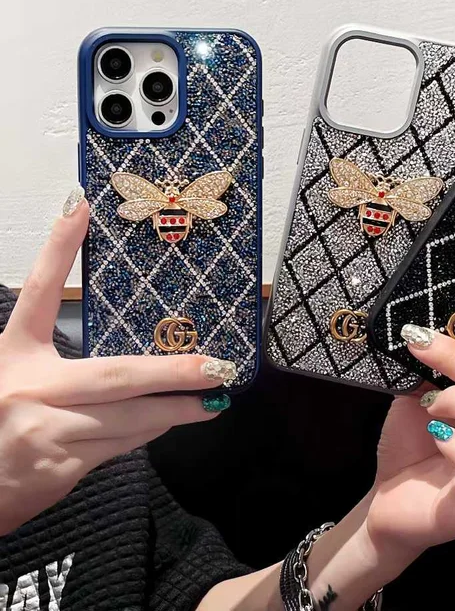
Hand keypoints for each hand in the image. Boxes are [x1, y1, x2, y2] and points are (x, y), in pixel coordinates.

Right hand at [0, 188, 236, 535]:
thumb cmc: (3, 425)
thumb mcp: (23, 381)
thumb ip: (63, 365)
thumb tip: (133, 352)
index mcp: (14, 355)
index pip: (38, 292)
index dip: (57, 248)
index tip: (81, 207)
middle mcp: (29, 387)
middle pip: (117, 373)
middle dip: (173, 372)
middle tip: (215, 366)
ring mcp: (45, 429)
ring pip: (130, 415)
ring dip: (174, 408)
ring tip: (210, 400)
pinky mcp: (61, 466)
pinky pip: (123, 444)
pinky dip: (150, 431)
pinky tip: (171, 421)